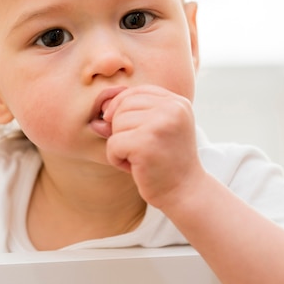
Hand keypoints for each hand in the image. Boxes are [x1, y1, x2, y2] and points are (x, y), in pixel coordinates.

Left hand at [103, 85, 203, 207]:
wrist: (186, 192)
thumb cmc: (167, 163)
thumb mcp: (154, 133)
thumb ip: (130, 118)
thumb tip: (97, 118)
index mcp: (177, 102)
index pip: (137, 91)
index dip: (121, 105)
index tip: (119, 125)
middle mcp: (172, 108)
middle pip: (124, 105)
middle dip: (120, 127)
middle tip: (135, 149)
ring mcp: (160, 124)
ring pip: (116, 123)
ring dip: (119, 144)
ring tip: (137, 159)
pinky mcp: (146, 143)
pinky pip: (113, 144)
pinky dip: (116, 158)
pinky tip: (133, 168)